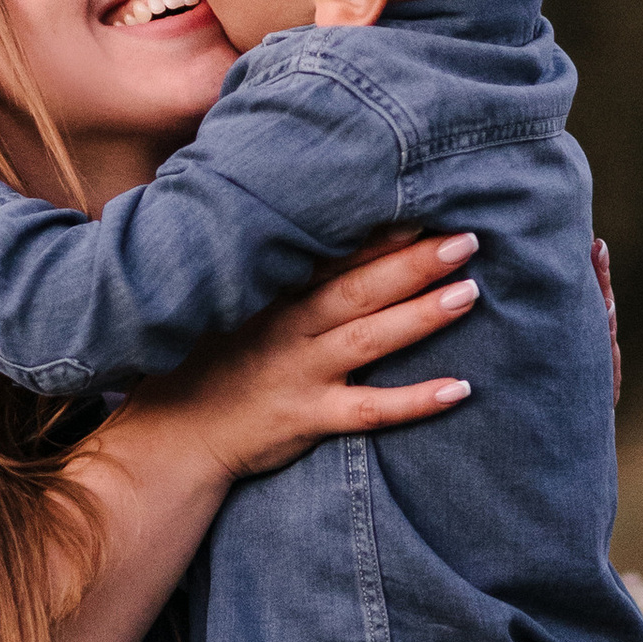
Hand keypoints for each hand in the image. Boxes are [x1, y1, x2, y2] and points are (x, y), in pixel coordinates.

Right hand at [140, 232, 481, 482]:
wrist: (172, 435)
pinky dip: (415, 401)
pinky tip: (459, 390)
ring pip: (370, 338)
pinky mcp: (307, 417)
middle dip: (414, 262)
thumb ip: (270, 275)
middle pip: (360, 289)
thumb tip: (310, 235)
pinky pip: (369, 409)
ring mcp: (300, 372)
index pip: (333, 255)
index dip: (380, 233)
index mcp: (273, 295)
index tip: (425, 206)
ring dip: (421, 315)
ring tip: (470, 293)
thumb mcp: (227, 307)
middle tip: (466, 238)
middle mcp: (289, 328)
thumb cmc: (204, 365)